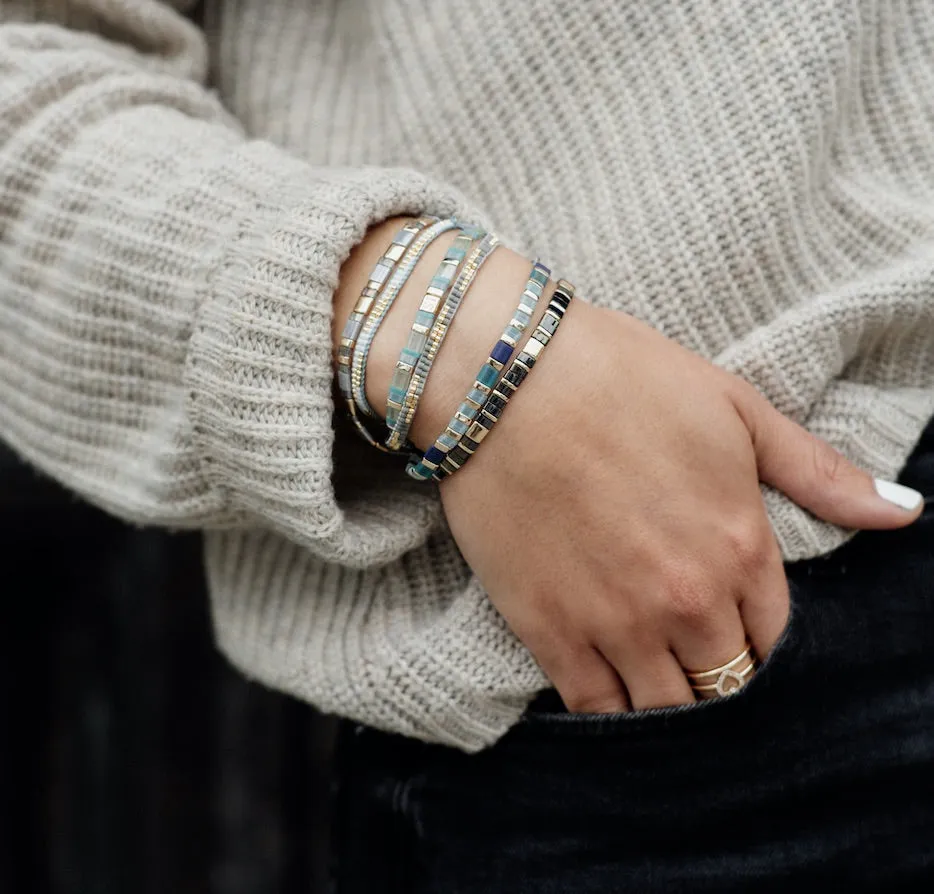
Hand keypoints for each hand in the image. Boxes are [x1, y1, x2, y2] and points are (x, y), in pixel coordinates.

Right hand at [436, 301, 922, 711]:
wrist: (505, 378)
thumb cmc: (622, 379)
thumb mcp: (734, 408)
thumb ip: (819, 471)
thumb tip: (907, 513)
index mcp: (740, 546)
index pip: (775, 635)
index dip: (758, 635)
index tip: (735, 624)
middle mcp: (687, 600)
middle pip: (727, 681)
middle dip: (721, 671)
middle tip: (694, 651)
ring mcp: (615, 623)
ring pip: (667, 708)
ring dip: (671, 699)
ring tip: (656, 672)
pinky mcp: (549, 630)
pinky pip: (594, 708)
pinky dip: (611, 710)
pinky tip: (611, 687)